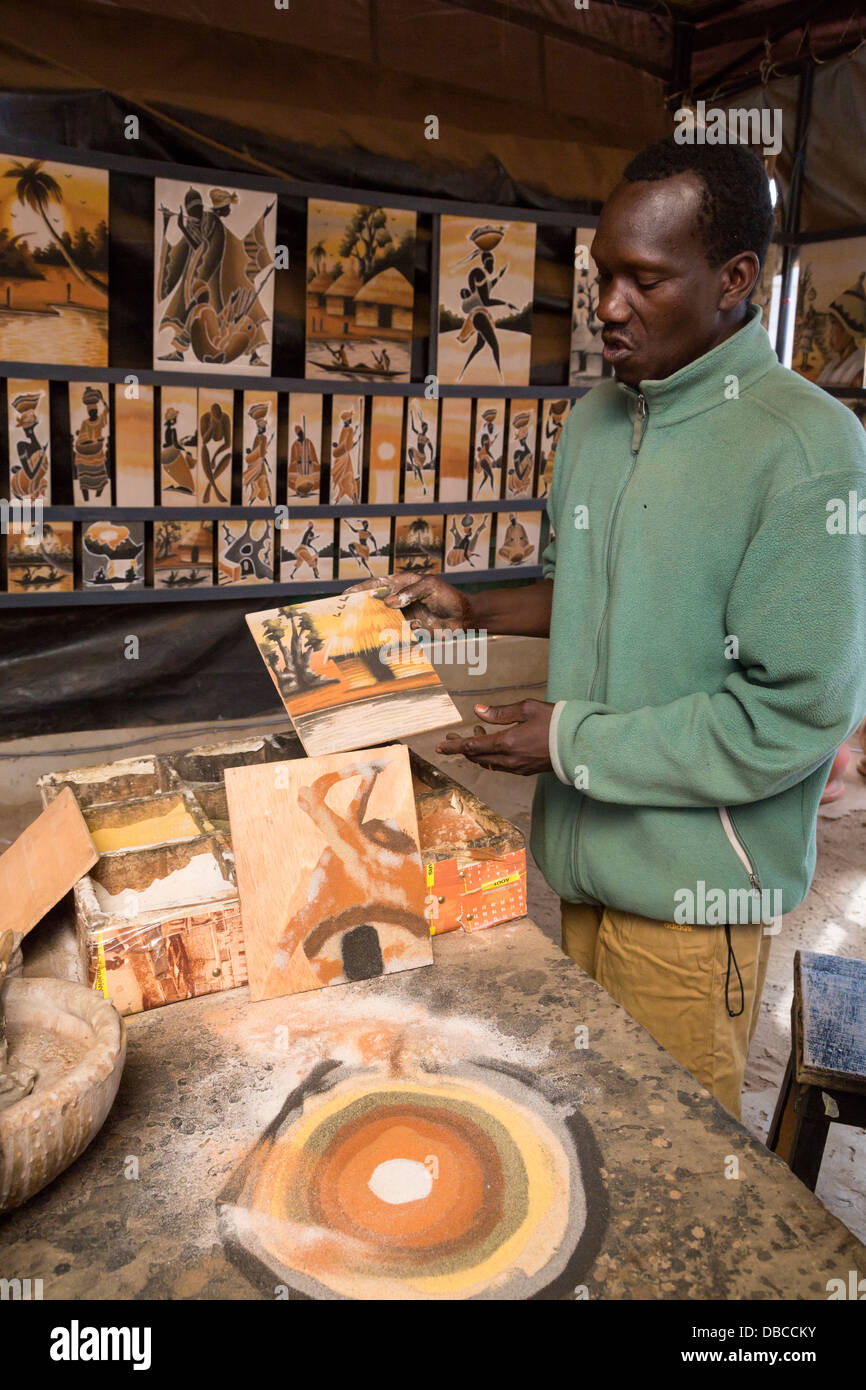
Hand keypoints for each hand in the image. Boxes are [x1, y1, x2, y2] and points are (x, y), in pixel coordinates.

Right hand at [343, 574, 472, 633]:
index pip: (378, 584)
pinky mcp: (410, 630)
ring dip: (372, 624)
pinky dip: (385, 637)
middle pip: (376, 603)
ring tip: (355, 630)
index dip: (361, 589)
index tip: (346, 595)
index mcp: (403, 584)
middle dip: (361, 608)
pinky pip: (394, 633)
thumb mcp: (429, 587)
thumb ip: (409, 593)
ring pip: (383, 619)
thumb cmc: (448, 596)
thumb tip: (389, 602)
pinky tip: (376, 641)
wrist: (464, 616)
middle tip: (345, 615)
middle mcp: (400, 600)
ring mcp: (404, 615)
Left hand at [436, 700, 553, 774]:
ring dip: (477, 753)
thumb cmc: (555, 722)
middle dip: (462, 749)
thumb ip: (501, 712)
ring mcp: (518, 767)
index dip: (454, 746)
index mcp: (507, 743)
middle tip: (453, 739)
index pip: (472, 747)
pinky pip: (500, 766)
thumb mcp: (528, 709)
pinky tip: (494, 747)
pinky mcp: (526, 771)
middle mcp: (509, 759)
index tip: (440, 746)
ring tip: (476, 737)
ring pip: (488, 764)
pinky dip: (491, 757)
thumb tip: (479, 711)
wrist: (580, 745)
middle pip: (477, 758)